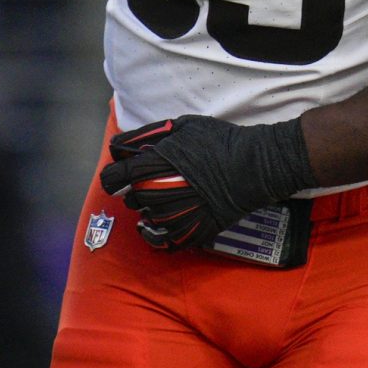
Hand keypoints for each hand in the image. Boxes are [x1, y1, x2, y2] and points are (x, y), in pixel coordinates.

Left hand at [98, 115, 310, 250]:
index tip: (122, 174)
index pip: (111, 180)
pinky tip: (165, 222)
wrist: (256, 166)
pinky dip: (159, 234)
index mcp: (153, 166)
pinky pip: (162, 241)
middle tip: (158, 179)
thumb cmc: (218, 140)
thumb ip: (145, 136)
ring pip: (146, 218)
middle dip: (137, 189)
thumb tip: (119, 148)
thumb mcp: (181, 125)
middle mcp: (159, 193)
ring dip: (152, 208)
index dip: (113, 176)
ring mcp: (175, 216)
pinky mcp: (192, 232)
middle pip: (129, 199)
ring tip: (171, 196)